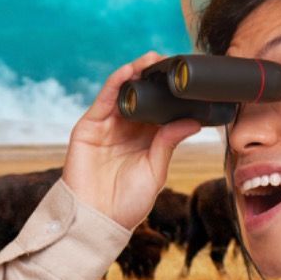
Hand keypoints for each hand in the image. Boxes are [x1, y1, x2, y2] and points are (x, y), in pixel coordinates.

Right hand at [62, 52, 202, 230]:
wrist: (98, 219)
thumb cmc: (127, 203)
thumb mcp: (156, 171)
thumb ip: (168, 143)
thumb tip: (192, 120)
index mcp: (146, 140)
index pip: (159, 108)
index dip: (171, 92)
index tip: (187, 77)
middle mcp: (126, 129)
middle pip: (142, 96)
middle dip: (155, 77)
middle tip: (172, 61)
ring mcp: (107, 127)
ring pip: (122, 93)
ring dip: (136, 73)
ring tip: (152, 59)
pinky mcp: (88, 128)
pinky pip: (103, 100)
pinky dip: (115, 83)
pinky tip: (128, 72)